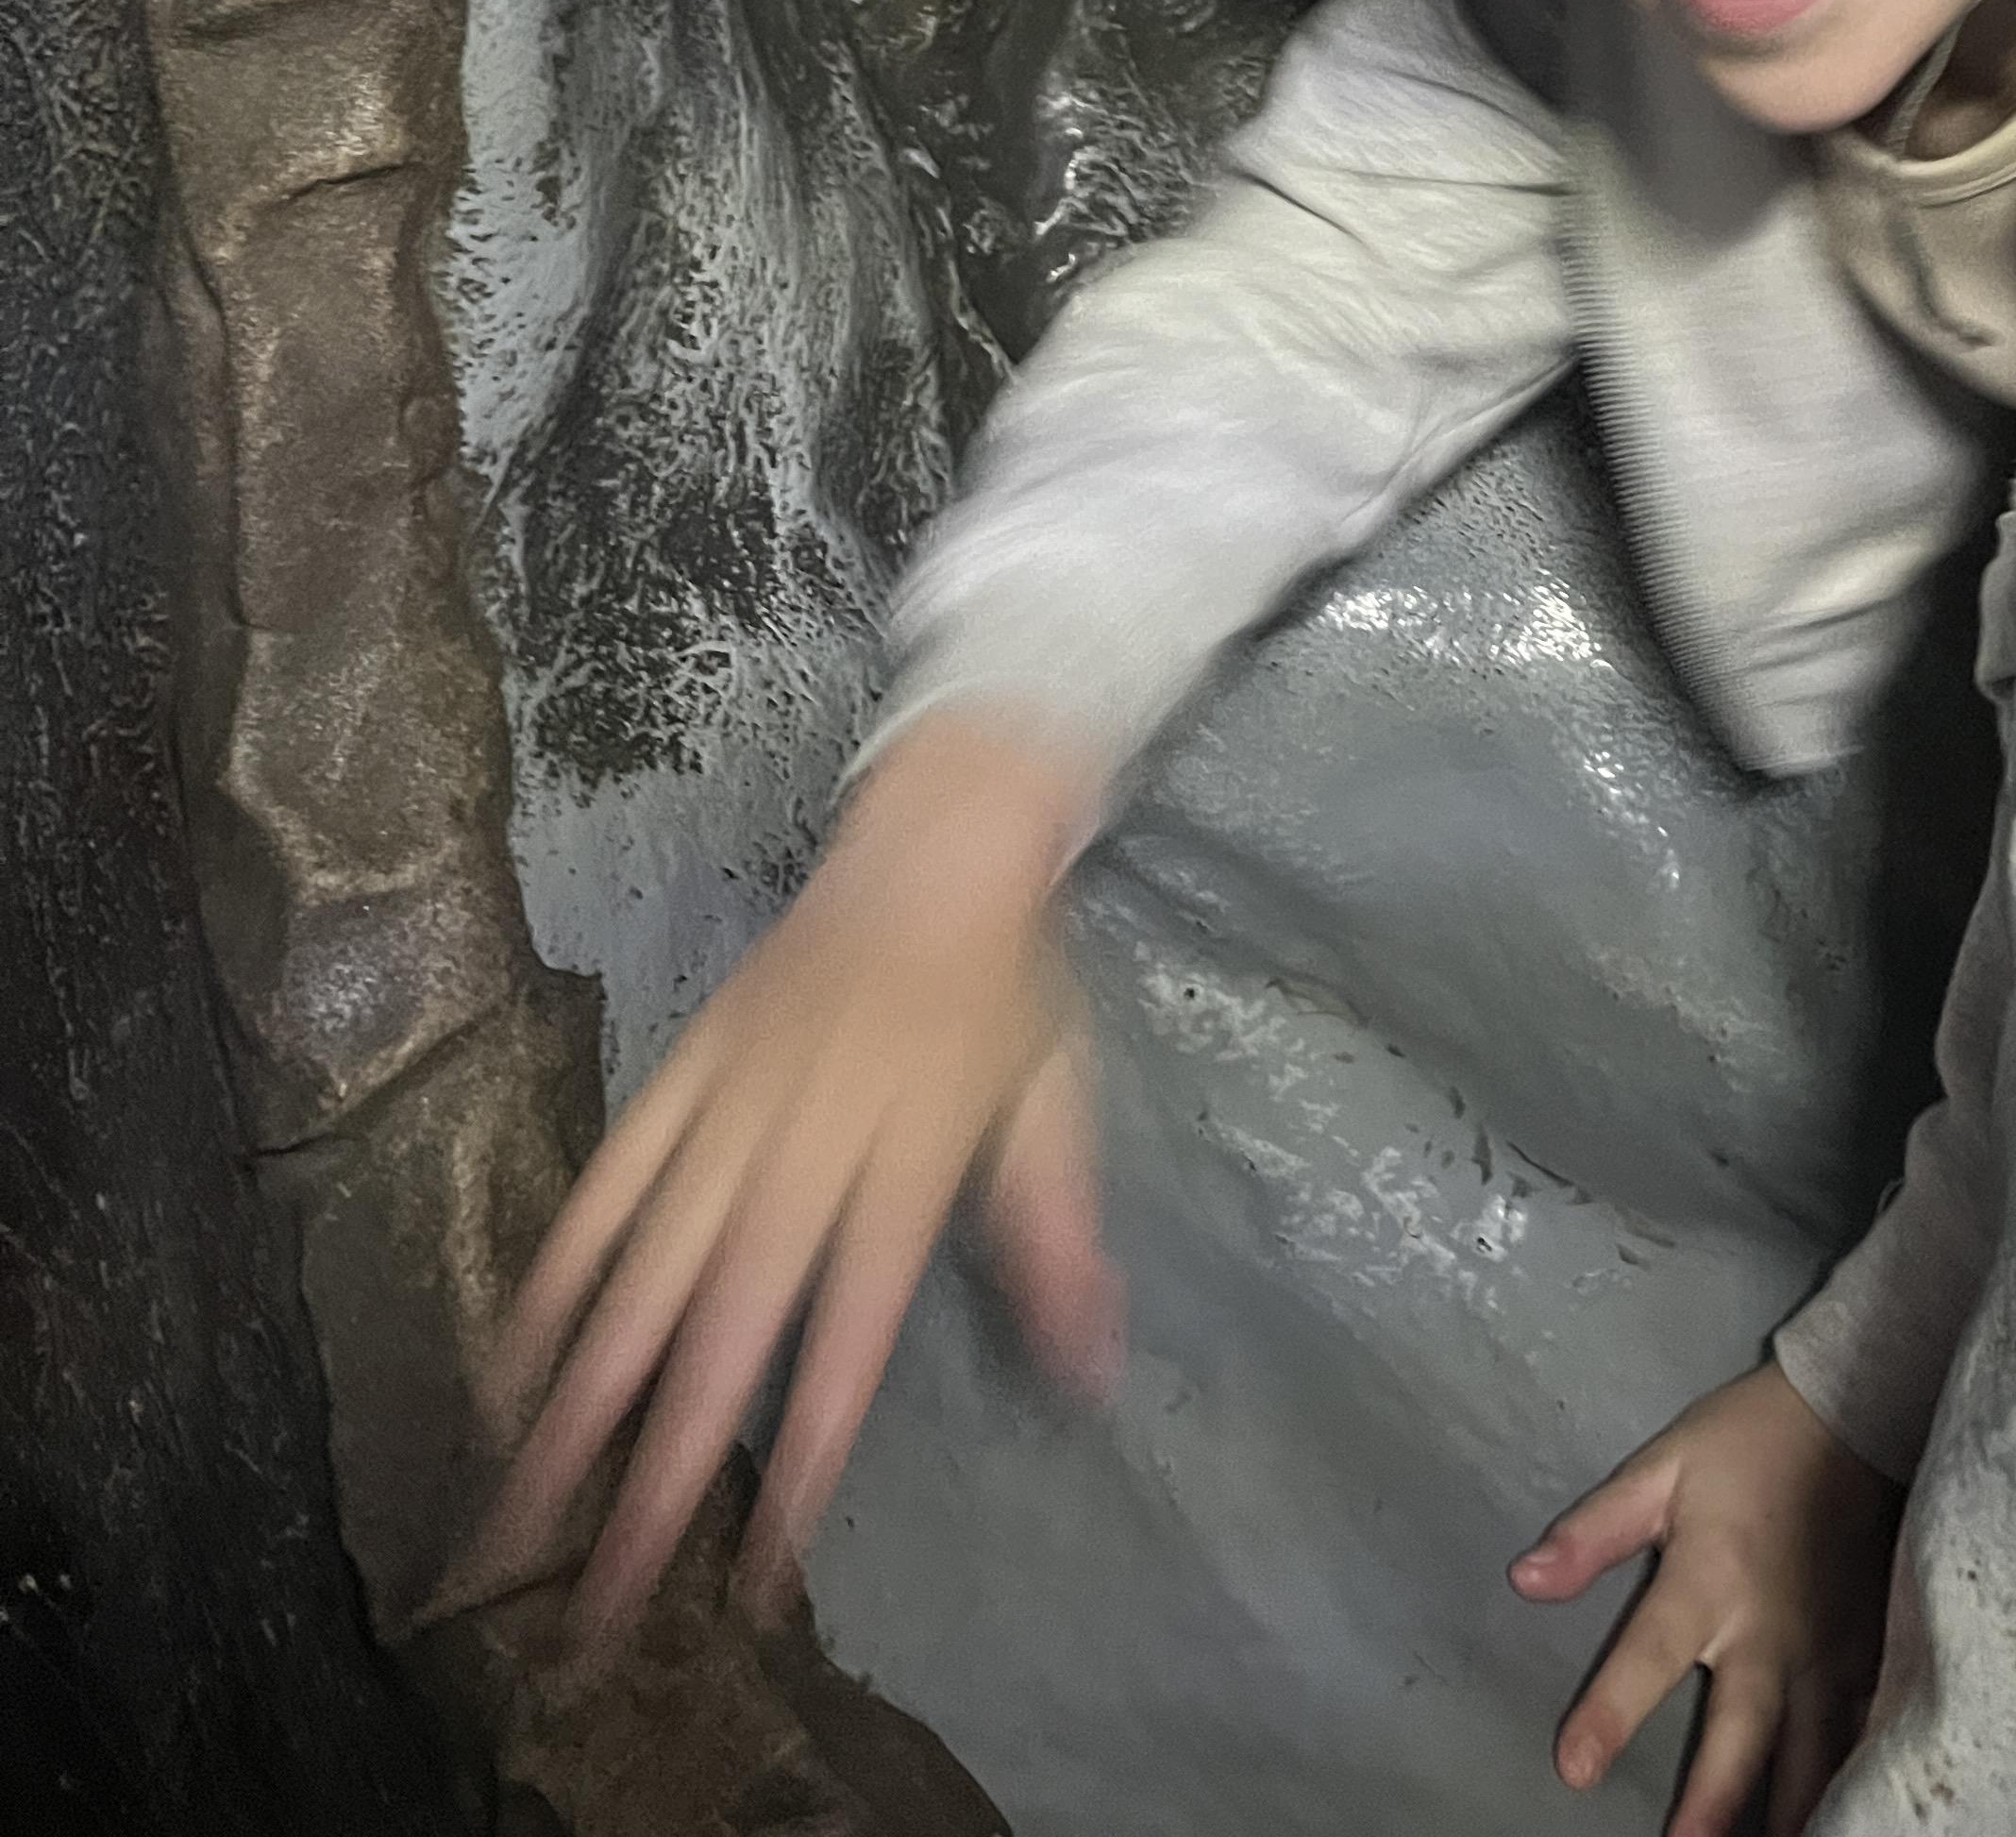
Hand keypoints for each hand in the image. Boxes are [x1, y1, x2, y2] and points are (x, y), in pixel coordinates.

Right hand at [452, 709, 1119, 1663]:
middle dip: (659, 1468)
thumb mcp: (1057, 1100)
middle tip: (602, 1590)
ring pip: (640, 1267)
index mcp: (902, 1164)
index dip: (804, 1454)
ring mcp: (729, 1108)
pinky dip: (555, 1270)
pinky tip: (511, 1359)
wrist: (936, 837)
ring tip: (521, 1500)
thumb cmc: (1007, 981)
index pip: (845, 1339)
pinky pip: (606, 1181)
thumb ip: (1056, 1237)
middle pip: (719, 1328)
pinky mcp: (683, 1069)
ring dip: (579, 1393)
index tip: (760, 1572)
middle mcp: (803, 1148)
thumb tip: (1091, 1365)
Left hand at [1511, 1360, 1900, 1836]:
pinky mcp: (1867, 1653)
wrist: (1854, 1413)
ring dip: (1788, 1811)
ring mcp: (1826, 1651)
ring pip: (1809, 1753)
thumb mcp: (1662, 1469)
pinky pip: (1856, 1733)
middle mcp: (1768, 1631)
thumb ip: (1594, 1532)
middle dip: (1712, 1804)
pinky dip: (1842, 1779)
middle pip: (1739, 1734)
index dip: (1610, 1714)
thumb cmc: (1746, 1443)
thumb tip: (1524, 1580)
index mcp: (1709, 1580)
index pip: (1649, 1658)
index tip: (1573, 1770)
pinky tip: (1838, 1814)